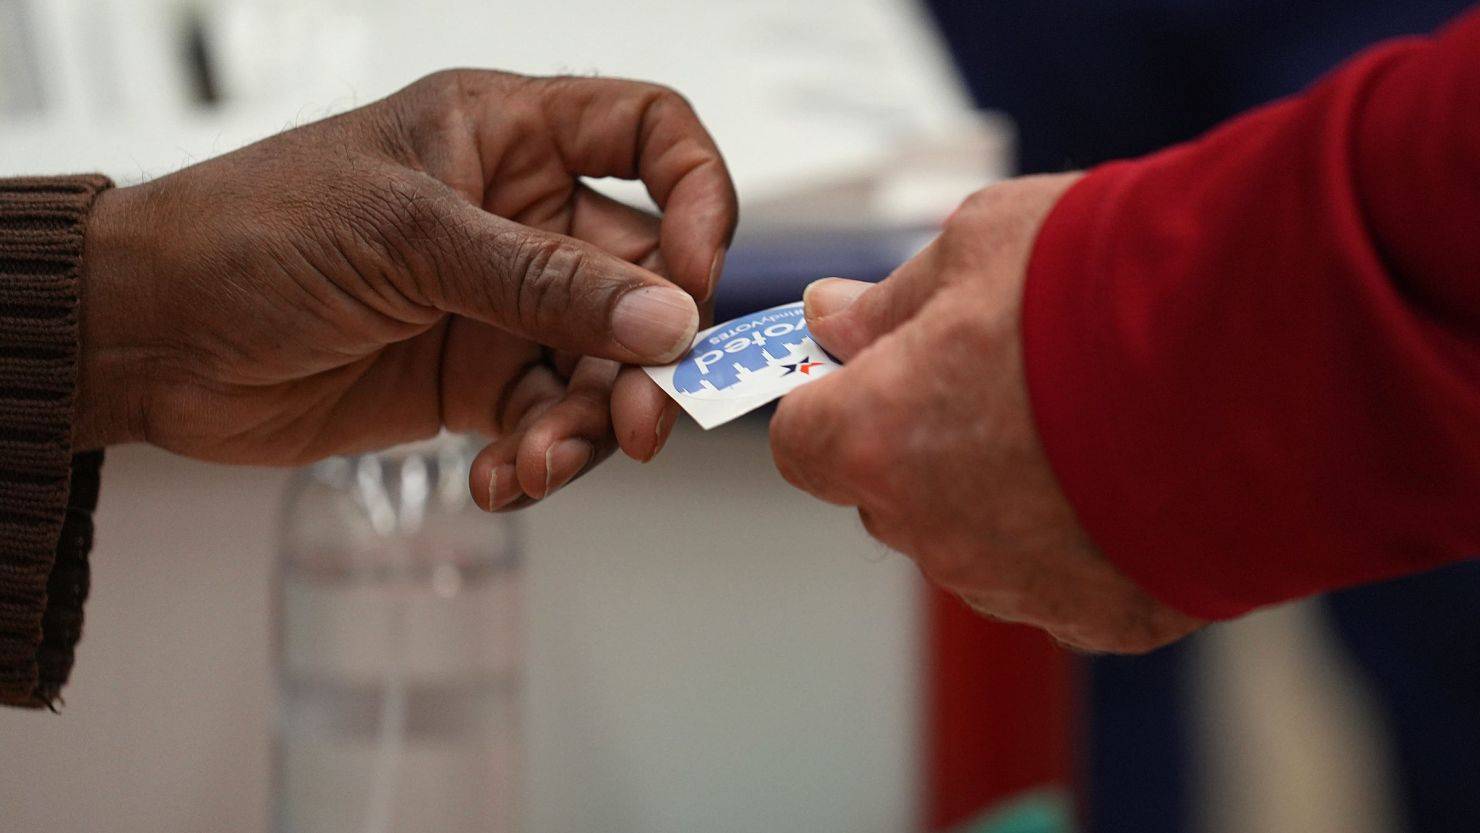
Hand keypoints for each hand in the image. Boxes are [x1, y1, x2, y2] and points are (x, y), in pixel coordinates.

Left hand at [77, 70, 736, 508]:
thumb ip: (545, 281)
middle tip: (640, 418)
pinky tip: (501, 478)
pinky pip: (549, 422)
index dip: (698, 197)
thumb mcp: (408, 238)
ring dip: (592, 424)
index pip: (652, 136)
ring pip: (605, 366)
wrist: (152, 338)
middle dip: (650, 354)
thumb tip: (667, 318)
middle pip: (647, 278)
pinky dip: (541, 458)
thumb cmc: (249, 233)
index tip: (696, 276)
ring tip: (542, 460)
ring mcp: (503, 303)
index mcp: (508, 136)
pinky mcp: (477, 380)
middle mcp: (521, 216)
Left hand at [769, 174, 1201, 651]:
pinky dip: (1081, 538)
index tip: (865, 366)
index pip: (802, 440)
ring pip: (973, 540)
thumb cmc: (1114, 286)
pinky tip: (1135, 474)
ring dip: (1001, 492)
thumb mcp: (979, 244)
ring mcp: (1015, 585)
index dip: (831, 399)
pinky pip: (1059, 579)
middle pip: (889, 492)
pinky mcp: (1101, 619)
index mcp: (878, 436)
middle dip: (920, 440)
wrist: (1274, 355)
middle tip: (1002, 376)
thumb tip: (830, 316)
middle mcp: (932, 529)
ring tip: (1089, 418)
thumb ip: (891, 298)